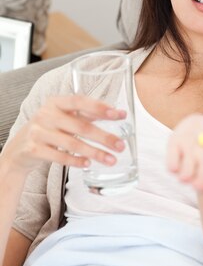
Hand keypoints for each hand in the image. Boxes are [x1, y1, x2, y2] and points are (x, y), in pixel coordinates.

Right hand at [2, 95, 126, 173]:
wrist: (19, 149)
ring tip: (111, 160)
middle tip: (121, 146)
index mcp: (56, 102)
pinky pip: (59, 156)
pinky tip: (88, 164)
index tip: (119, 114)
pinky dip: (76, 161)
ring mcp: (38, 132)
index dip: (100, 107)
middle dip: (104, 137)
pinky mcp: (33, 149)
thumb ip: (86, 114)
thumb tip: (116, 112)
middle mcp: (46, 114)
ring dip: (95, 152)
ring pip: (72, 143)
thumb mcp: (63, 117)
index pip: (80, 101)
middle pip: (81, 126)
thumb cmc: (48, 129)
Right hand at [166, 112, 202, 194]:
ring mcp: (191, 143)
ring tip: (192, 169)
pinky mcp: (175, 140)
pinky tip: (181, 160)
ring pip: (185, 177)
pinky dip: (175, 167)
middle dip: (201, 185)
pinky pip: (172, 166)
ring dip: (187, 178)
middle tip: (202, 179)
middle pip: (201, 184)